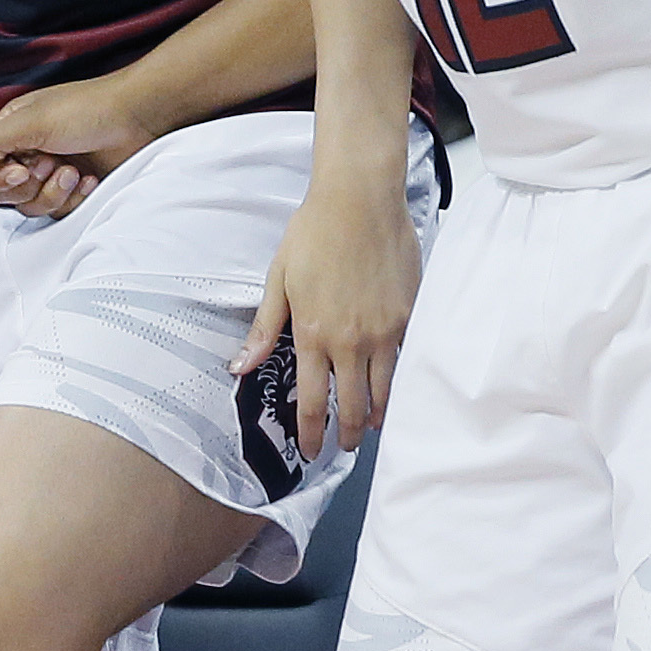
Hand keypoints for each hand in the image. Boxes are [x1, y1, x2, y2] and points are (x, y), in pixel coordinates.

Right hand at [0, 78, 156, 220]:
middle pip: (8, 193)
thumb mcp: (29, 121)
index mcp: (12, 131)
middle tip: (52, 164)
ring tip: (74, 171)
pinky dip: (75, 197)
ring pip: (33, 206)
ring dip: (53, 193)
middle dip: (30, 185)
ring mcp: (52, 171)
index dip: (1, 178)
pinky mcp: (76, 187)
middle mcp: (28, 152)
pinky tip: (90, 178)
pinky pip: (61, 210)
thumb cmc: (85, 109)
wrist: (137, 116)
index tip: (23, 170)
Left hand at [236, 167, 419, 459]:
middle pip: (354, 407)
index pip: (313, 403)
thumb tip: (240, 367)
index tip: (311, 451)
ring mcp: (386, 331)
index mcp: (314, 335)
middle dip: (349, 434)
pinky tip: (395, 386)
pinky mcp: (410, 316)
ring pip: (386, 391)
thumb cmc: (314, 233)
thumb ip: (265, 329)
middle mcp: (352, 341)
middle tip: (346, 446)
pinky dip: (399, 380)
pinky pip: (405, 360)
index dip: (312, 434)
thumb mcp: (278, 279)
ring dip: (378, 415)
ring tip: (373, 425)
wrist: (360, 199)